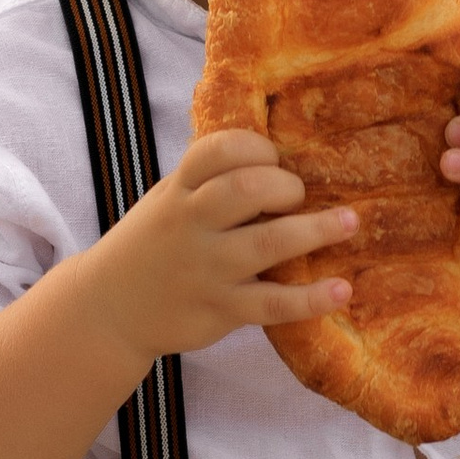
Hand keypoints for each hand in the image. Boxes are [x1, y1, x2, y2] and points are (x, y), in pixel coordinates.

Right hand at [62, 130, 354, 366]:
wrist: (109, 308)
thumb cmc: (154, 244)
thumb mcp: (169, 200)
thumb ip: (211, 181)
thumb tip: (282, 157)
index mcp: (178, 190)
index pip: (218, 150)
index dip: (257, 148)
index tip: (274, 158)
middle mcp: (190, 224)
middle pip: (245, 190)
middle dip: (285, 186)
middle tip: (298, 195)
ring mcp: (206, 269)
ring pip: (267, 244)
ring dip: (316, 230)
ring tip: (350, 222)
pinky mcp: (220, 310)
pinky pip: (272, 305)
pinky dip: (311, 298)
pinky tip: (341, 288)